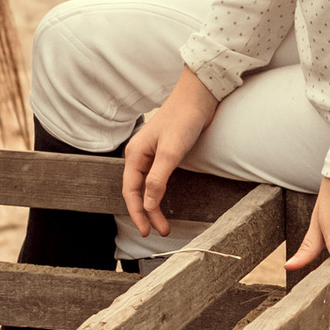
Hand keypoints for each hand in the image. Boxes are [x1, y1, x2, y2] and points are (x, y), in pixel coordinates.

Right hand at [120, 67, 220, 237]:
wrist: (199, 96)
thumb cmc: (183, 119)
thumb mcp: (170, 152)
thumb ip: (157, 179)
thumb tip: (148, 205)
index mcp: (135, 155)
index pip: (130, 192)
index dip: (137, 213)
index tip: (147, 232)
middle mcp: (139, 156)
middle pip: (137, 192)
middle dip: (146, 214)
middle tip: (159, 232)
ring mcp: (151, 155)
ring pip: (146, 187)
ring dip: (153, 206)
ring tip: (163, 224)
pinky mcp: (164, 153)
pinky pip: (156, 180)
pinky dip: (159, 194)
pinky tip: (164, 203)